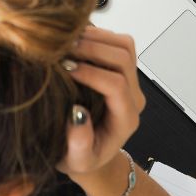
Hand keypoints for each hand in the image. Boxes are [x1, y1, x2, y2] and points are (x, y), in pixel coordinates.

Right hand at [57, 27, 145, 178]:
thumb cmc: (81, 158)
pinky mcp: (121, 69)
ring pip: (124, 45)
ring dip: (96, 37)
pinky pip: (116, 42)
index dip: (91, 73)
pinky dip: (96, 35)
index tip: (65, 69)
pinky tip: (72, 40)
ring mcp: (129, 80)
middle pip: (124, 58)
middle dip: (93, 49)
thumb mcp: (76, 160)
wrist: (90, 153)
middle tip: (62, 50)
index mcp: (125, 119)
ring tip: (66, 42)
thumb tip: (77, 114)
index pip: (116, 85)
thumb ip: (79, 144)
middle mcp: (133, 97)